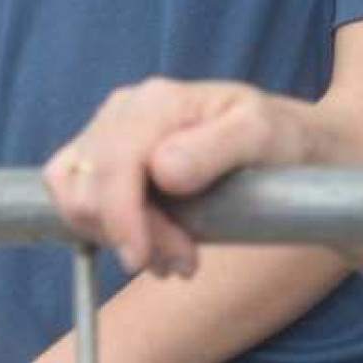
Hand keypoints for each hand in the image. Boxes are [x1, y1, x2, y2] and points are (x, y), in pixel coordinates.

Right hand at [42, 78, 318, 279]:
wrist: (288, 139)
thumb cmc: (281, 137)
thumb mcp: (263, 136)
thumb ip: (214, 149)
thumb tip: (160, 170)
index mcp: (158, 101)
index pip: (113, 162)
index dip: (119, 216)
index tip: (142, 259)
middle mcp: (123, 109)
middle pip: (87, 183)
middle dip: (128, 233)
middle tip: (185, 261)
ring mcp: (110, 130)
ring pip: (73, 192)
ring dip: (113, 235)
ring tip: (173, 255)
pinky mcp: (106, 154)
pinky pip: (77, 195)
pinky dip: (104, 228)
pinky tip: (149, 242)